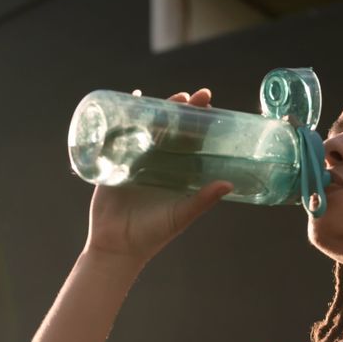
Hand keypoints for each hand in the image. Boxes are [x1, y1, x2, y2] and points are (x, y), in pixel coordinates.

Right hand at [83, 88, 232, 263]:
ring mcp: (135, 161)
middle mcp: (158, 163)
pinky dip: (121, 119)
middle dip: (178, 110)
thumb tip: (228, 184)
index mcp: (177, 172)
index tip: (208, 104)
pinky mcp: (114, 164)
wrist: (118, 246)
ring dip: (153, 110)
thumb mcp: (182, 215)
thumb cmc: (153, 234)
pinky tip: (127, 102)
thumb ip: (203, 200)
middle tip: (190, 95)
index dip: (199, 122)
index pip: (191, 140)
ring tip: (163, 96)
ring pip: (146, 129)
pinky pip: (117, 136)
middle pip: (170, 129)